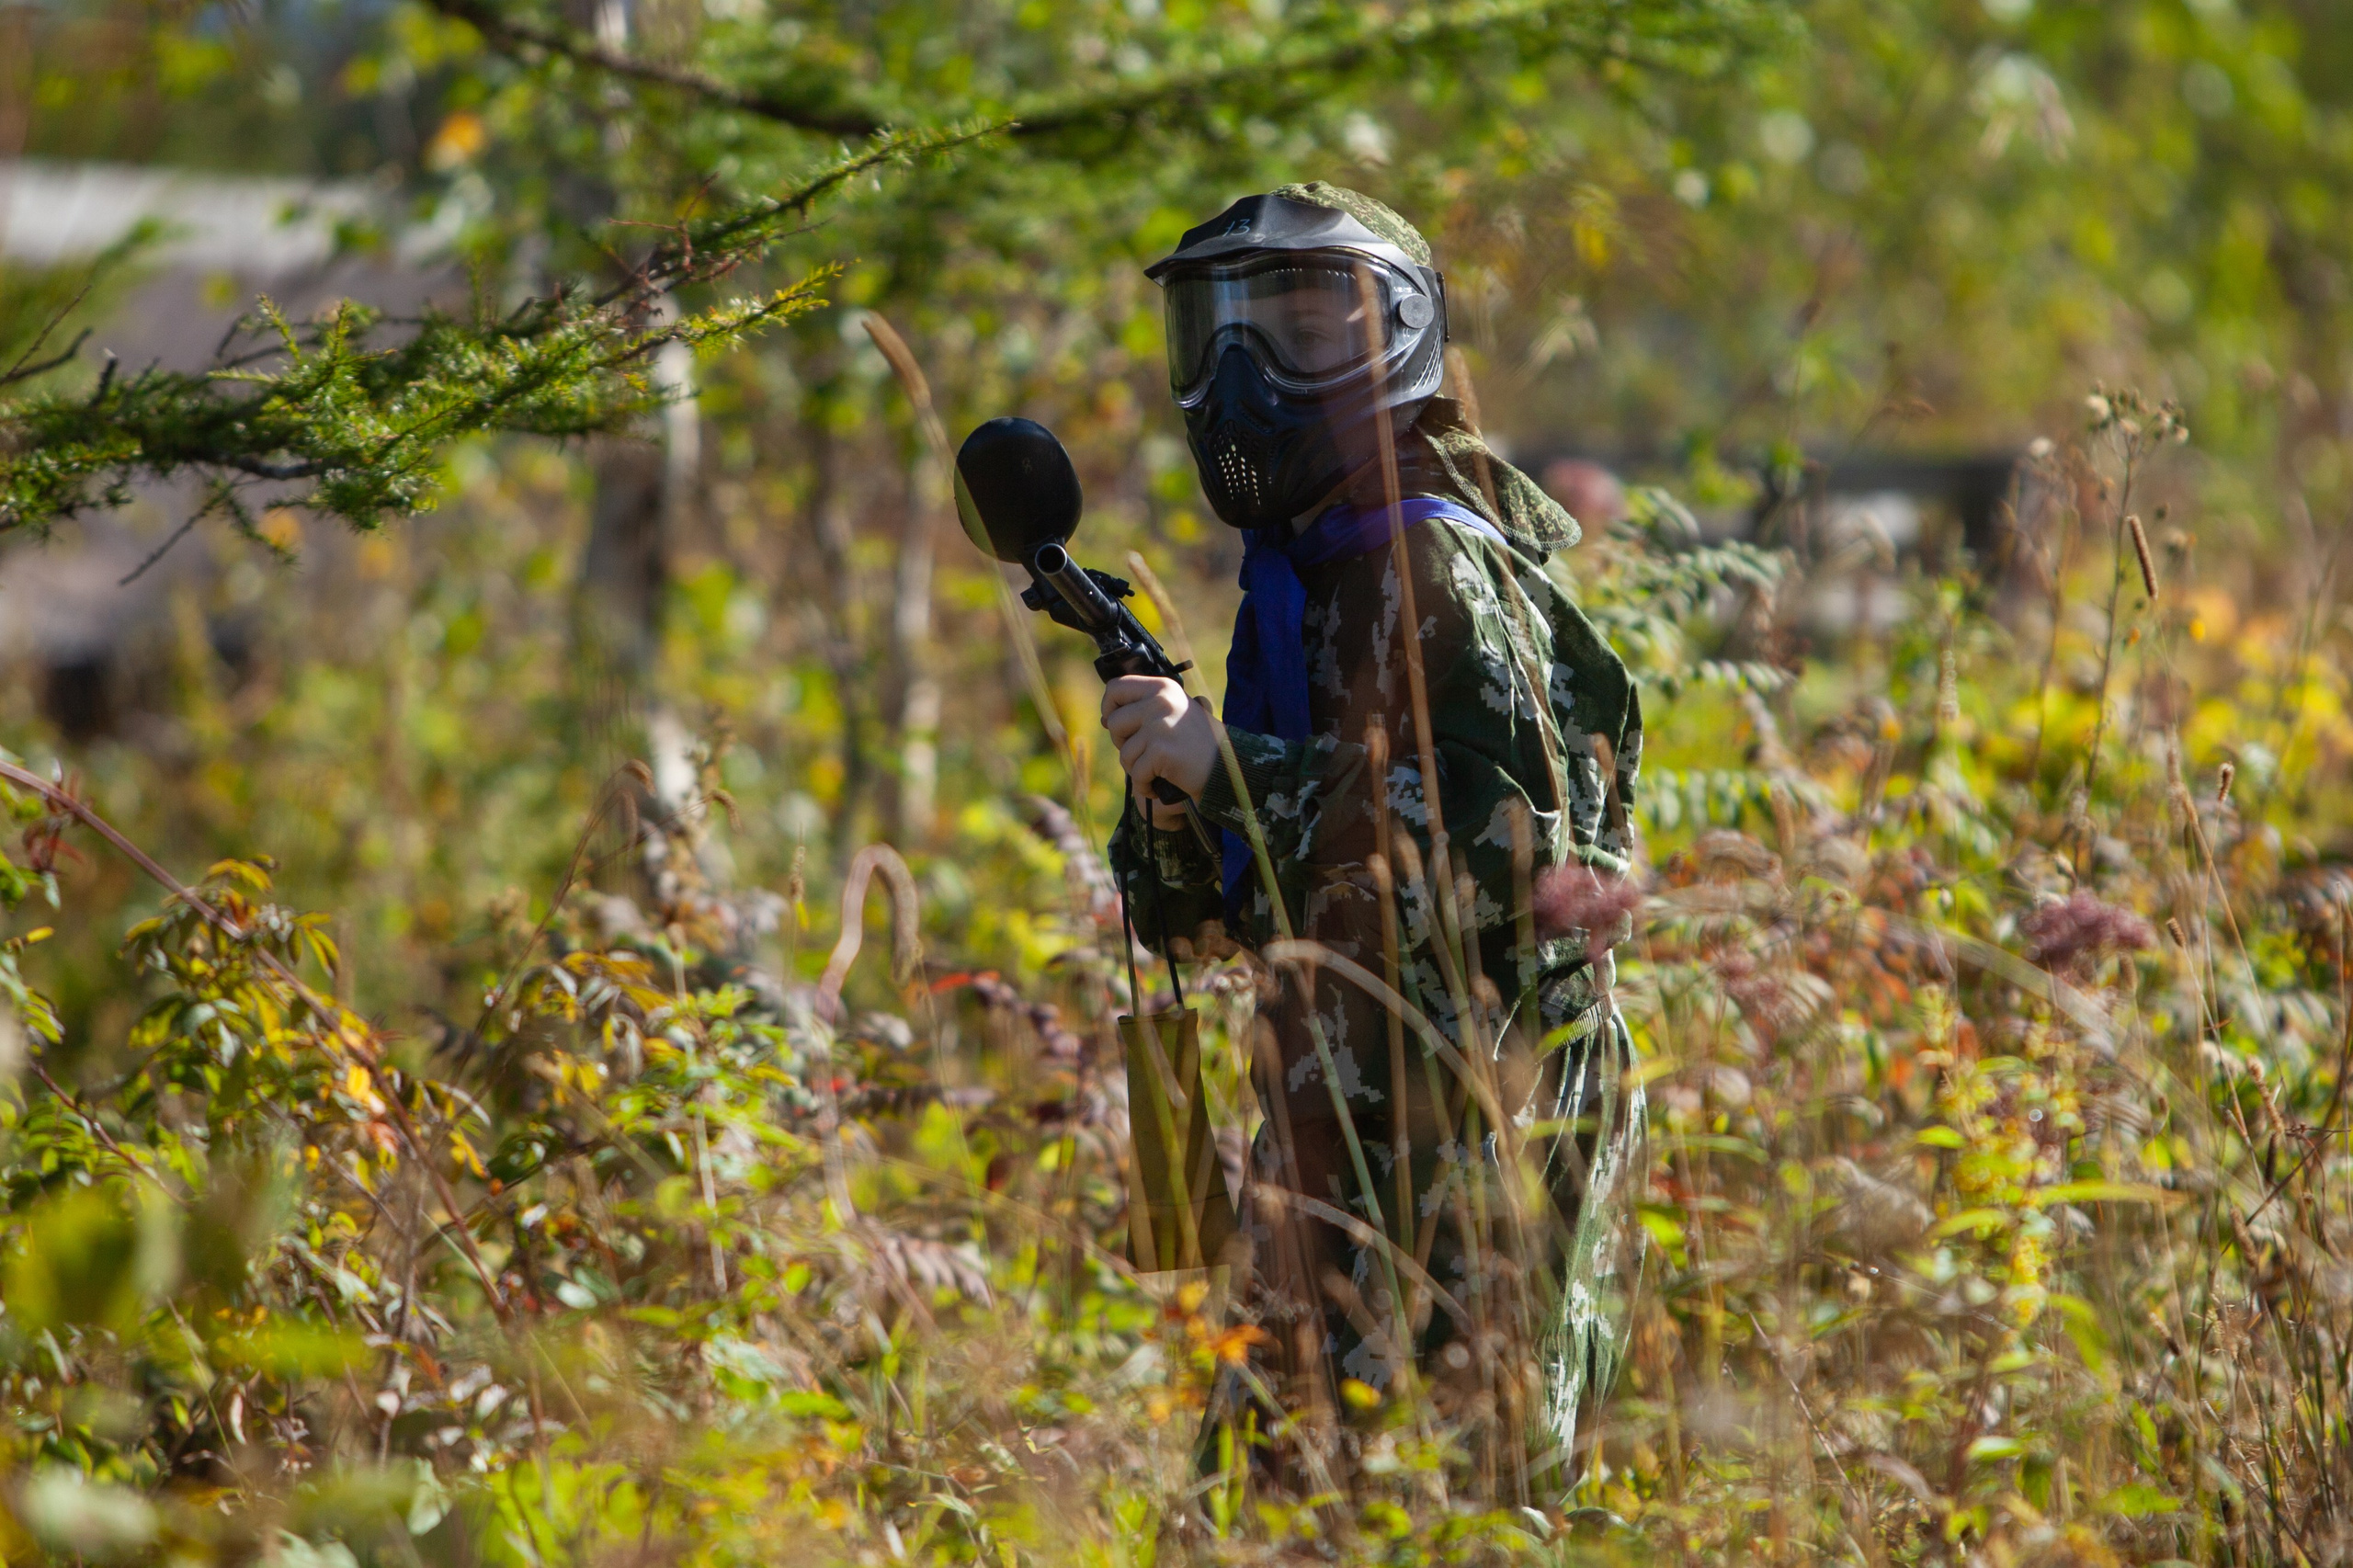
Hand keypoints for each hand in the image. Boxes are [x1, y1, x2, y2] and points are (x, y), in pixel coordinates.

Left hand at [1101, 675, 1216, 823]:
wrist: (1227, 770)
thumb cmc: (1199, 745)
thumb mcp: (1176, 713)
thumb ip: (1147, 707)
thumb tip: (1107, 716)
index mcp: (1163, 687)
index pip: (1116, 687)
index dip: (1109, 707)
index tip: (1114, 722)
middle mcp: (1160, 700)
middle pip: (1114, 722)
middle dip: (1123, 743)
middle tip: (1145, 753)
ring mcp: (1159, 725)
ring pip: (1124, 752)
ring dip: (1136, 769)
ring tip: (1157, 771)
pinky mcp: (1160, 750)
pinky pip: (1136, 773)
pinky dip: (1145, 785)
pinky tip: (1159, 784)